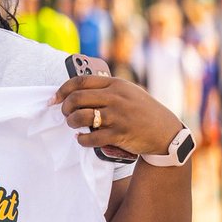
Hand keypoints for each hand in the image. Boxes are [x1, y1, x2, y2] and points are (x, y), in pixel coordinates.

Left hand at [52, 74, 183, 156]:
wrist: (166, 132)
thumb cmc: (142, 111)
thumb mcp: (128, 92)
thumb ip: (107, 89)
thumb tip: (75, 91)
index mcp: (116, 84)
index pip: (80, 81)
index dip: (62, 90)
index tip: (54, 99)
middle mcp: (116, 98)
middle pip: (77, 98)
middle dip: (65, 107)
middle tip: (65, 114)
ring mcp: (118, 116)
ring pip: (81, 116)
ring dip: (71, 122)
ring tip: (73, 125)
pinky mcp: (120, 134)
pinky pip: (91, 138)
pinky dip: (82, 140)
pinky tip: (81, 139)